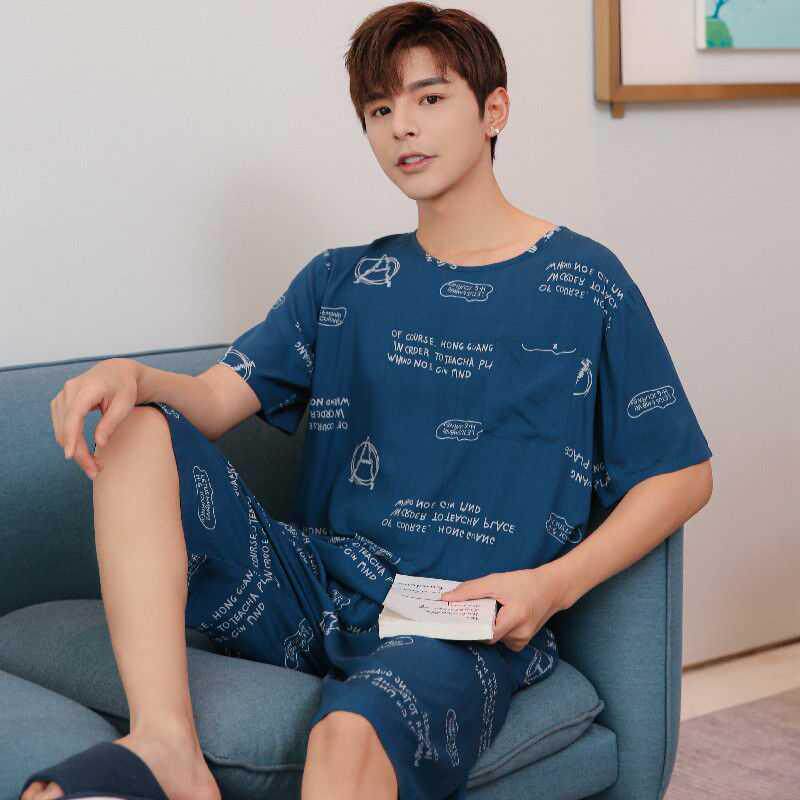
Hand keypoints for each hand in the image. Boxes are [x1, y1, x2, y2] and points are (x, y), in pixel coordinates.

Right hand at [51, 358, 140, 479]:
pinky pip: (61, 427)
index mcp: (87, 387)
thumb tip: (99, 443)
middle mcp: (69, 390)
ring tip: (92, 466)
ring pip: (61, 430)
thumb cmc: (124, 387)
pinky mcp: (60, 403)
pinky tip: (82, 452)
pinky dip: (70, 442)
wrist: (115, 372)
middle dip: (77, 452)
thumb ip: (111, 422)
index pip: (74, 415)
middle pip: (66, 427)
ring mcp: (62, 396)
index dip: (71, 436)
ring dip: (73, 450)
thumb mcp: (125, 403)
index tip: (70, 456)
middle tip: (94, 472)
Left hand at [439, 564, 567, 650]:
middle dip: (477, 624)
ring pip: (495, 638)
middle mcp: (520, 634)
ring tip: (488, 610)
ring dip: (488, 626)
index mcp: (515, 619)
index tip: (455, 620)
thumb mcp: (496, 581)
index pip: (484, 634)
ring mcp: (523, 641)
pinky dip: (497, 630)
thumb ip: (470, 590)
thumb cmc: (525, 582)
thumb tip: (446, 598)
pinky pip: (503, 640)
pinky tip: (499, 616)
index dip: (469, 628)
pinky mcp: (523, 641)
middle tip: (466, 612)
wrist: (553, 588)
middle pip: (488, 636)